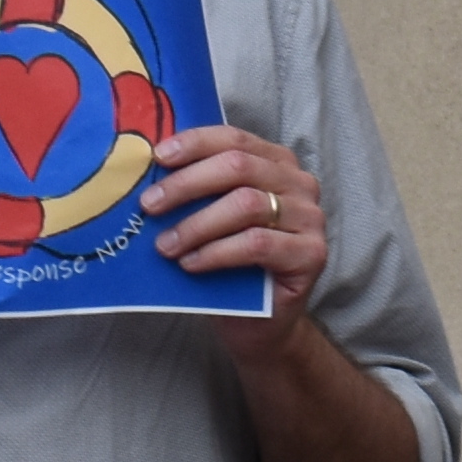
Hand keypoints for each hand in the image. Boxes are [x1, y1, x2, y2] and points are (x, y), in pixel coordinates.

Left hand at [152, 124, 333, 343]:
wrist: (260, 323)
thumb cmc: (231, 264)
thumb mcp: (211, 218)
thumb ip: (196, 192)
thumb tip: (149, 173)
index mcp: (275, 162)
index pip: (234, 139)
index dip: (194, 144)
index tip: (158, 157)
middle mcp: (299, 183)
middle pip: (239, 167)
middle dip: (187, 184)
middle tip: (150, 205)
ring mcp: (310, 218)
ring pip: (247, 204)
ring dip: (197, 224)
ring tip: (165, 245)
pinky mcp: (311, 254)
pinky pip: (257, 244)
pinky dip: (217, 252)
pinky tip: (191, 263)